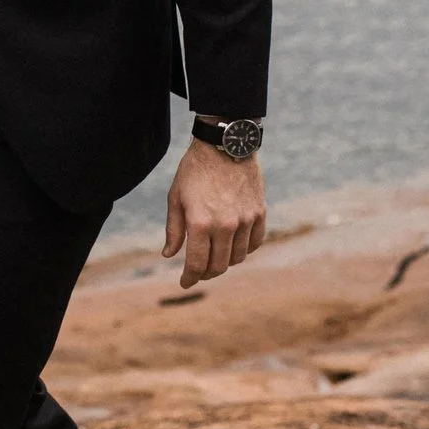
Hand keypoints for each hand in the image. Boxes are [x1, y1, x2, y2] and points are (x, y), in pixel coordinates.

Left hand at [162, 136, 265, 288]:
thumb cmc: (195, 170)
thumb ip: (174, 229)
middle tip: (199, 271)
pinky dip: (245, 249)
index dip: (189, 278)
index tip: (185, 283)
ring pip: (237, 257)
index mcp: (200, 223)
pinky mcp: (259, 213)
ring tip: (215, 255)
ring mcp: (245, 220)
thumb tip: (168, 255)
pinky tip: (234, 244)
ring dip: (225, 261)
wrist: (224, 145)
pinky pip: (255, 242)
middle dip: (206, 273)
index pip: (197, 264)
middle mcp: (225, 225)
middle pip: (219, 266)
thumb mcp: (176, 197)